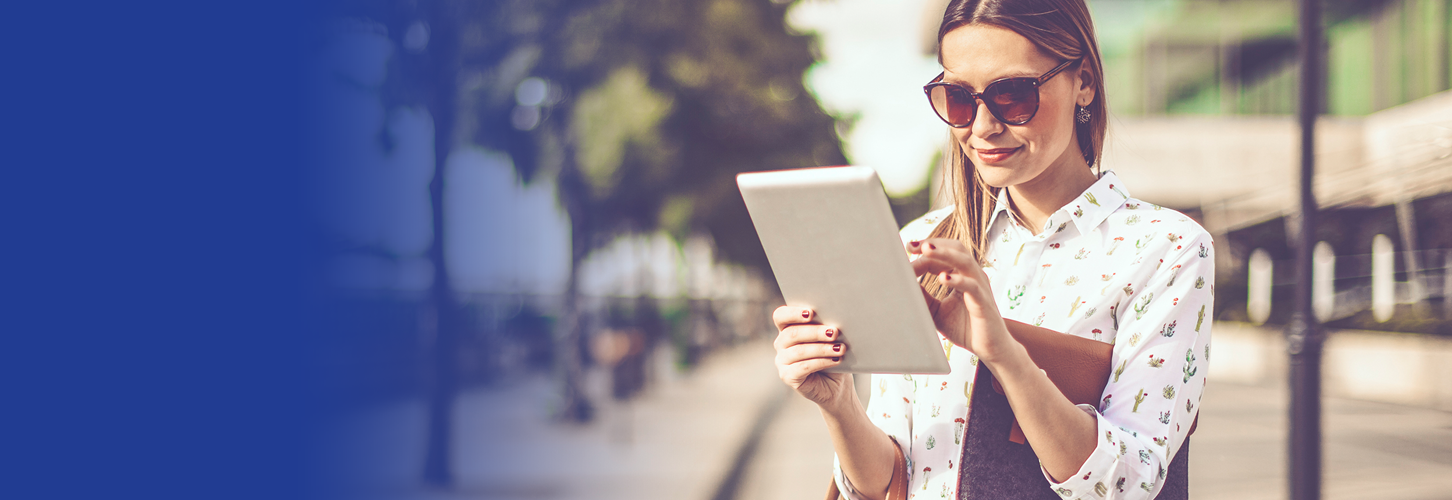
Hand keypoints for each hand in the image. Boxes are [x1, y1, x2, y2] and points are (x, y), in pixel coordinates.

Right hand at [771, 306, 852, 409]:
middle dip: (815, 332)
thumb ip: (826, 328)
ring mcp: (782, 361)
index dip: (793, 313)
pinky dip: (821, 362)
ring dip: (822, 348)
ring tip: (840, 348)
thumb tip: (836, 318)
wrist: (836, 386)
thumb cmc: (833, 356)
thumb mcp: (830, 339)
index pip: (781, 316)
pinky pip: (803, 367)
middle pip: (792, 333)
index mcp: (787, 328)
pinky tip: (835, 360)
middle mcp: (781, 344)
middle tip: (834, 332)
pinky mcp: (787, 376)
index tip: (811, 313)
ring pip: (799, 351)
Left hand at [907, 238, 1013, 362]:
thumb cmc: (965, 328)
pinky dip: (957, 279)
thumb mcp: (936, 310)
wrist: (990, 349)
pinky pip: (972, 285)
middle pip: (956, 249)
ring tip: (927, 250)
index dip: (925, 252)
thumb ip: (923, 296)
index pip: (944, 254)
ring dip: (944, 254)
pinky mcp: (983, 301)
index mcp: (963, 275)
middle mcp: (973, 276)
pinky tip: (943, 278)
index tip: (907, 250)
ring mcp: (980, 287)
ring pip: (964, 261)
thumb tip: (902, 284)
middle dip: (934, 244)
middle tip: (913, 245)